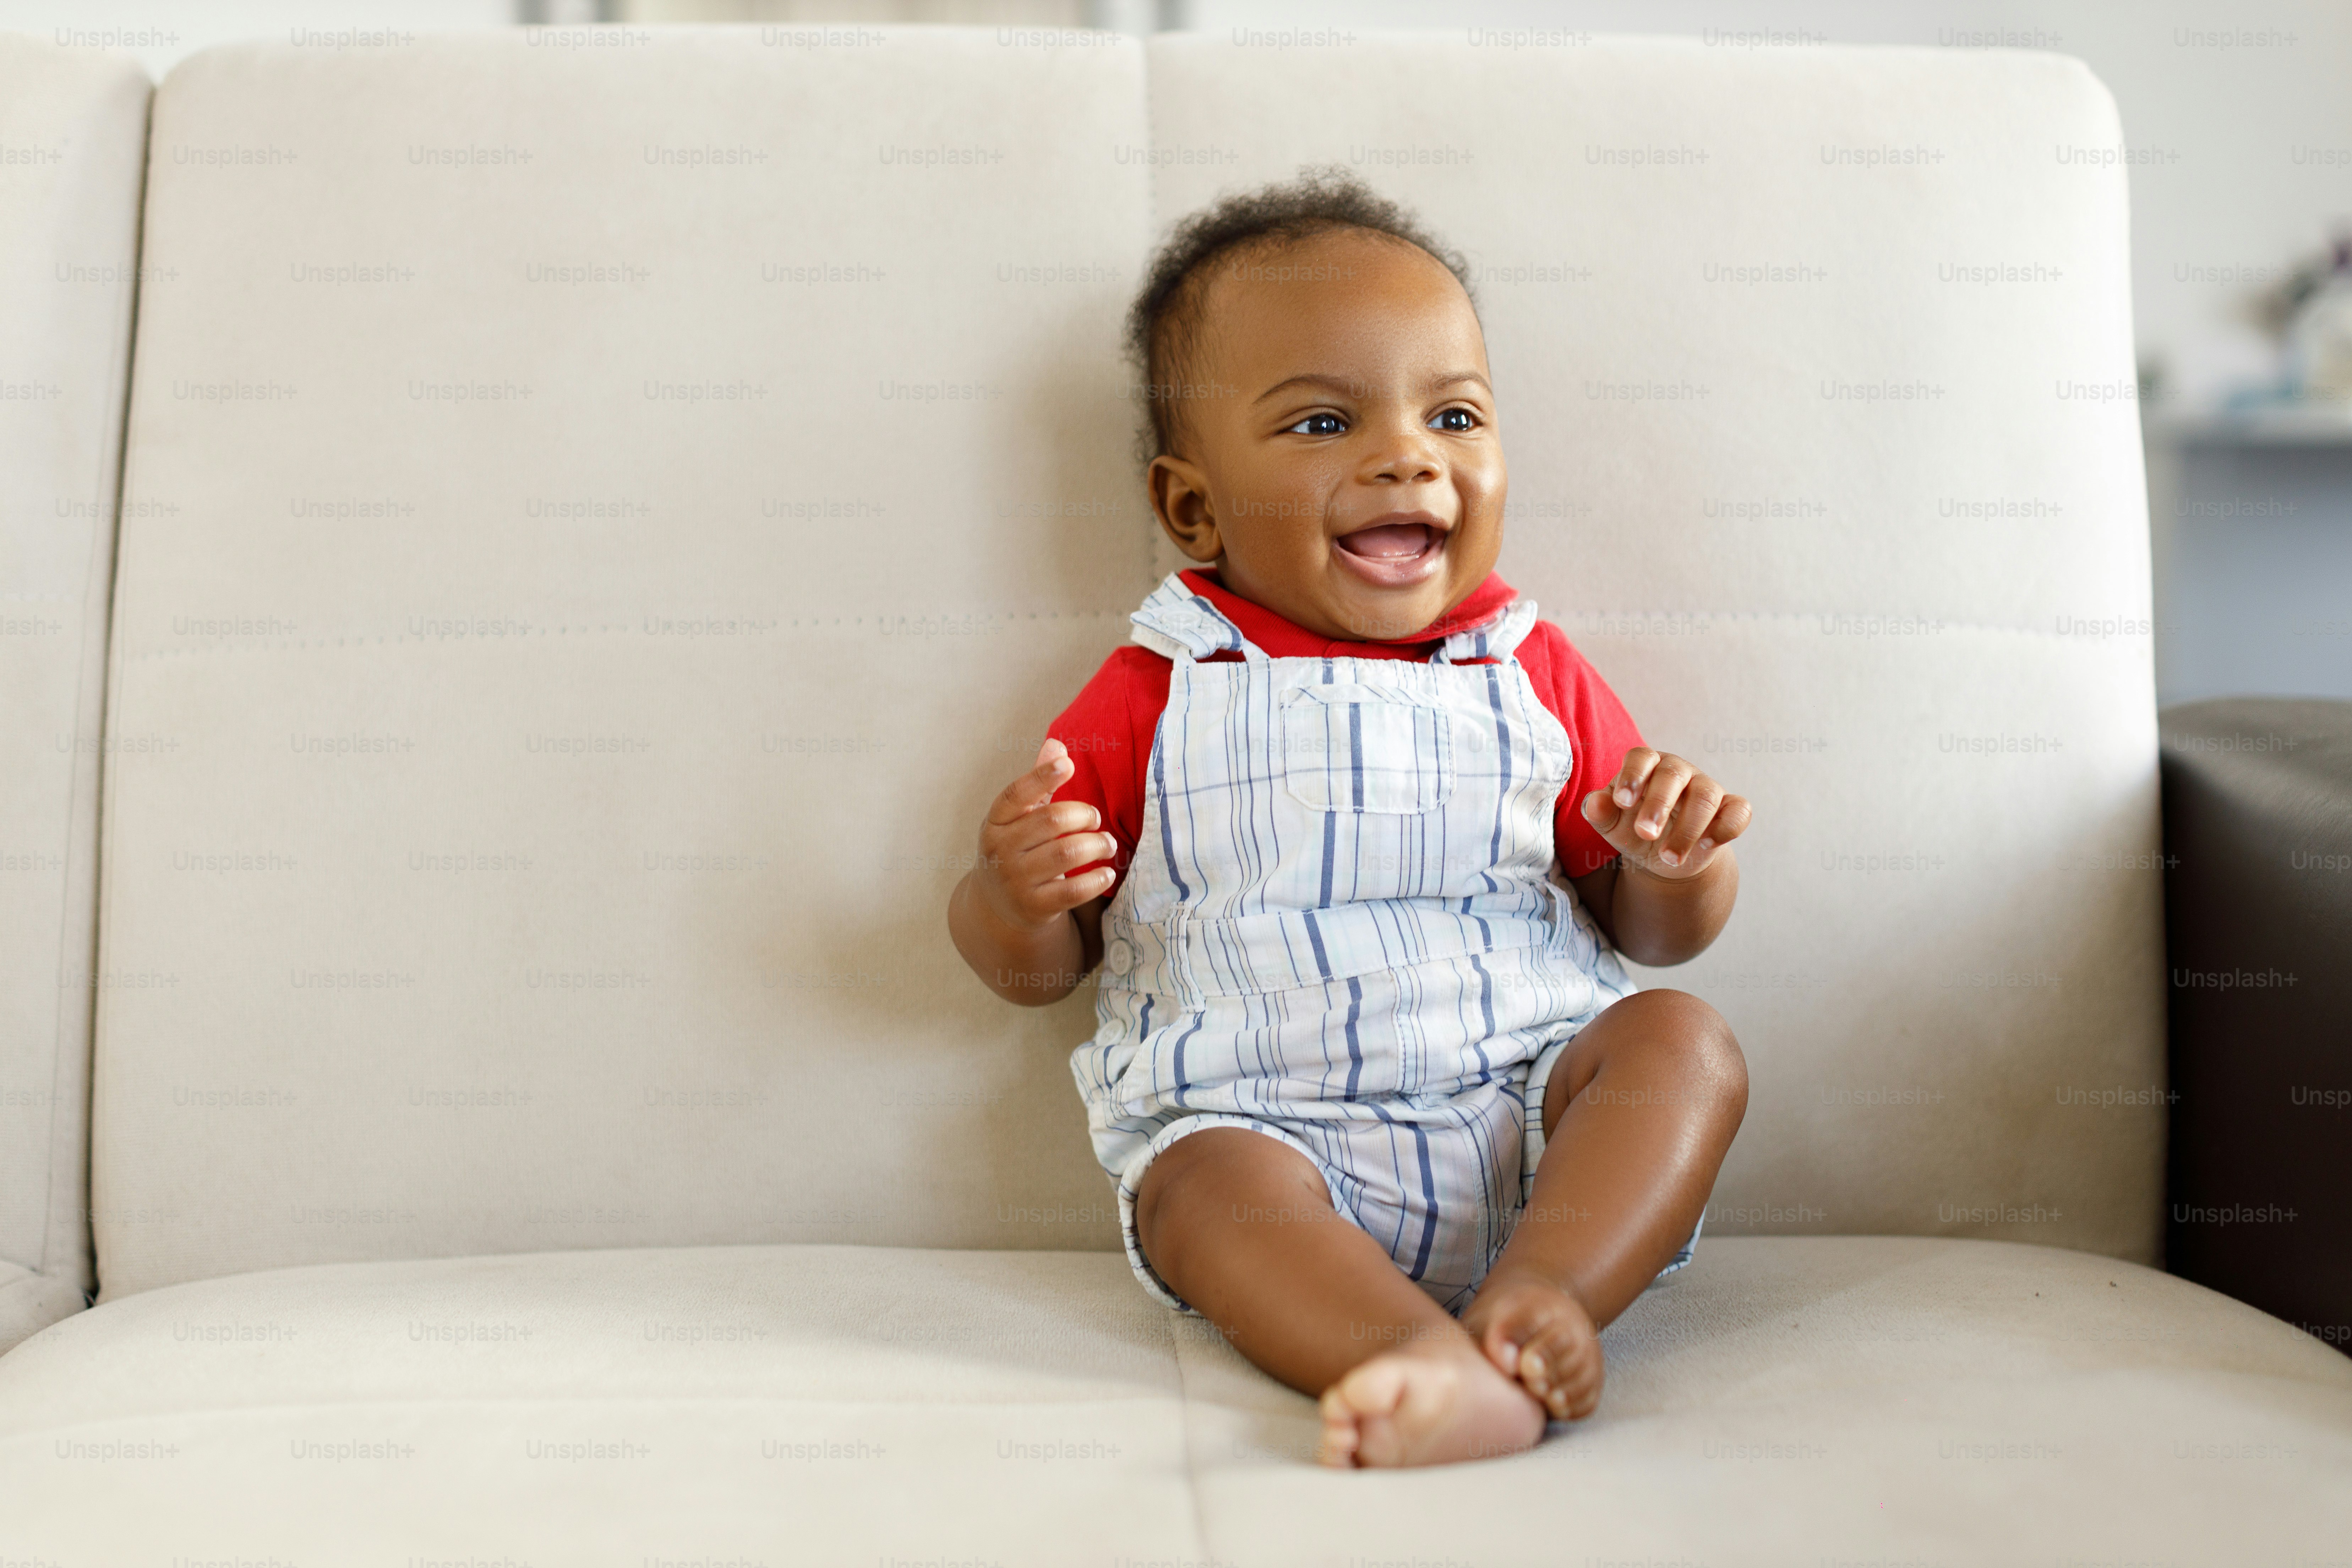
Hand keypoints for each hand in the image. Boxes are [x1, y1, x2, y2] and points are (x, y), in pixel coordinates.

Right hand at [972, 739, 1118, 930]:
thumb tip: (1057, 745)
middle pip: (1051, 821)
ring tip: (1107, 843)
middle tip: (1096, 818)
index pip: (1016, 795)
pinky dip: (1097, 879)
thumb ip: (1038, 784)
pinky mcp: (1035, 907)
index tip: (1068, 764)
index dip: (1041, 776)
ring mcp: (1016, 880)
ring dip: (1097, 844)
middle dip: (1084, 815)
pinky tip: (1107, 871)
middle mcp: (1001, 850)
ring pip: (1066, 853)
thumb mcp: (1018, 819)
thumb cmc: (1016, 850)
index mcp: (996, 822)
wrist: (998, 907)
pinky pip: (1073, 891)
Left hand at [1579, 747, 1751, 880]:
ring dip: (1688, 829)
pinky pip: (1739, 810)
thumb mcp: (1612, 825)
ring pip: (1705, 796)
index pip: (1641, 757)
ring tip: (1669, 857)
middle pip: (1673, 775)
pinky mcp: (1729, 809)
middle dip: (1658, 805)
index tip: (1621, 802)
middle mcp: (1678, 771)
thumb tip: (1595, 804)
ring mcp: (1706, 788)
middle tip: (1645, 834)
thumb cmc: (1634, 830)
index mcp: (1647, 766)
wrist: (1664, 857)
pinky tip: (1708, 845)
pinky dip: (1727, 827)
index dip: (1632, 776)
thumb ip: (1600, 812)